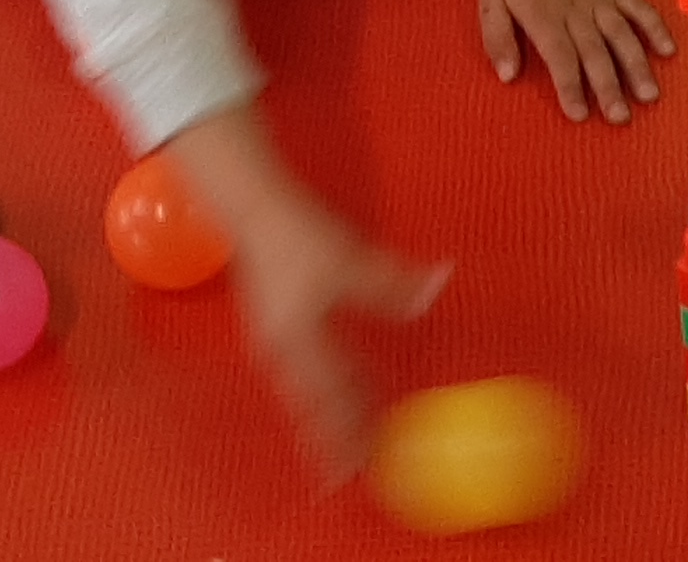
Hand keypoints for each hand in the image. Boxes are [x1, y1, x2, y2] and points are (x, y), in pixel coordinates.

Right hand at [170, 105, 449, 485]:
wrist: (251, 211)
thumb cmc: (294, 235)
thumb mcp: (348, 258)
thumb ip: (390, 282)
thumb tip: (436, 287)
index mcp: (297, 341)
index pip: (328, 401)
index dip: (345, 435)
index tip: (358, 468)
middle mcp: (282, 352)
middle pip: (314, 408)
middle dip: (333, 440)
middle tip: (351, 475)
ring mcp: (276, 344)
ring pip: (310, 394)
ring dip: (330, 420)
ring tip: (350, 447)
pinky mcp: (278, 331)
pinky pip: (308, 375)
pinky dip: (327, 393)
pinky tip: (347, 393)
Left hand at [479, 0, 674, 122]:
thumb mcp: (490, 4)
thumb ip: (498, 40)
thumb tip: (507, 75)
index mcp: (546, 22)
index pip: (561, 60)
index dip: (570, 88)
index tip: (580, 114)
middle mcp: (577, 15)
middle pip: (596, 56)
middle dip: (609, 89)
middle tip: (620, 117)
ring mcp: (601, 1)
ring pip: (622, 37)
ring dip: (636, 67)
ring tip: (648, 95)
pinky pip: (639, 9)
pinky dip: (655, 29)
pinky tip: (667, 51)